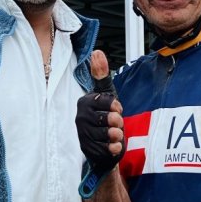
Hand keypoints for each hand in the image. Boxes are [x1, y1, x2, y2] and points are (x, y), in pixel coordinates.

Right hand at [76, 50, 124, 174]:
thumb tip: (97, 52)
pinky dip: (113, 148)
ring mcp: (83, 134)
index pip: (103, 100)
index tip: (118, 109)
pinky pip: (103, 148)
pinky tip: (115, 146)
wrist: (104, 143)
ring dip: (116, 135)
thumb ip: (101, 75)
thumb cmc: (105, 116)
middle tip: (119, 123)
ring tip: (118, 134)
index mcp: (85, 102)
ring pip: (105, 134)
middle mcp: (81, 118)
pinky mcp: (87, 149)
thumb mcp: (105, 94)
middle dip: (117, 121)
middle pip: (106, 118)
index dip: (115, 106)